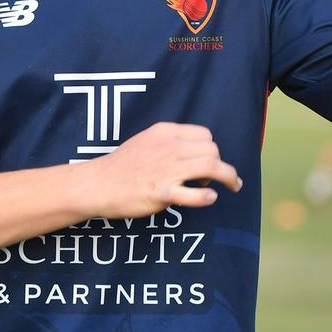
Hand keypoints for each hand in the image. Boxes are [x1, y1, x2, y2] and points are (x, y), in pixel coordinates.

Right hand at [84, 122, 241, 218]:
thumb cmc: (123, 166)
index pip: (205, 135)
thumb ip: (169, 142)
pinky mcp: (161, 192)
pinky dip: (208, 197)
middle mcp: (168, 148)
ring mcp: (165, 170)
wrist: (97, 184)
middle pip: (212, 150)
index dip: (211, 149)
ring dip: (228, 177)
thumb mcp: (146, 142)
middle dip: (221, 164)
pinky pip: (195, 194)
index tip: (208, 162)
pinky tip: (209, 198)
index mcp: (164, 133)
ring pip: (211, 167)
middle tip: (215, 178)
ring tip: (233, 186)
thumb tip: (194, 151)